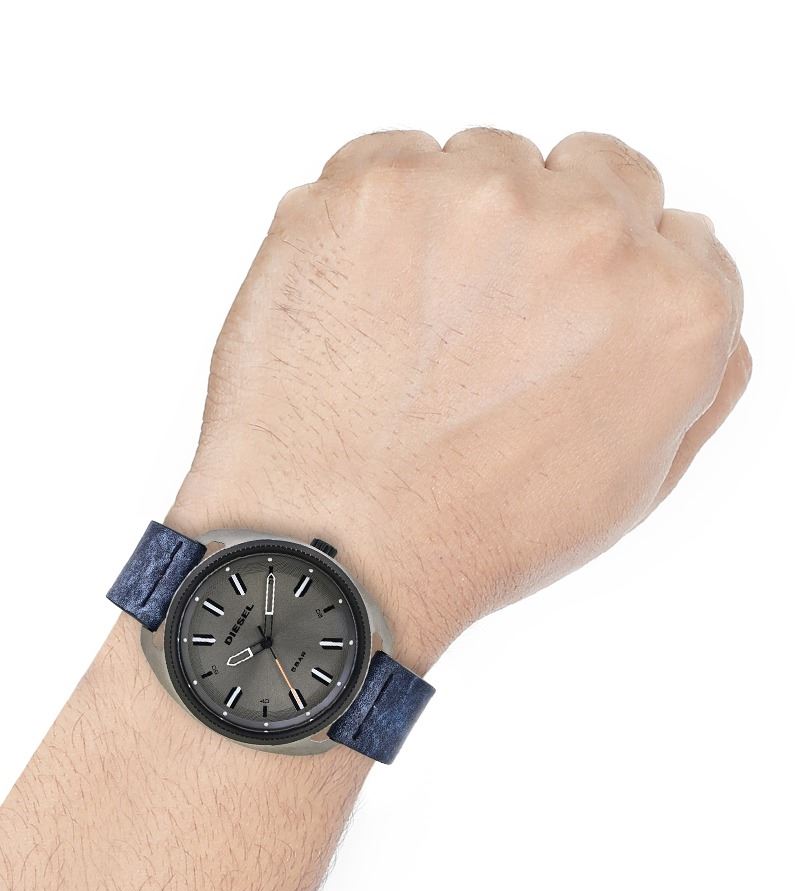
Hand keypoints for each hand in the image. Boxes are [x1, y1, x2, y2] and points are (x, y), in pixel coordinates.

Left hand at [169, 129, 748, 671]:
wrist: (337, 548)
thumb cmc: (477, 530)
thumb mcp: (633, 478)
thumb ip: (695, 365)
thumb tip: (686, 278)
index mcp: (674, 306)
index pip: (667, 225)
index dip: (610, 272)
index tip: (562, 311)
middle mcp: (590, 234)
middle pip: (591, 171)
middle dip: (550, 232)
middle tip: (489, 319)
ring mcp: (479, 199)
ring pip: (489, 160)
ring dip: (465, 222)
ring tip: (418, 327)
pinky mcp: (376, 187)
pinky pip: (396, 160)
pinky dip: (383, 217)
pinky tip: (367, 302)